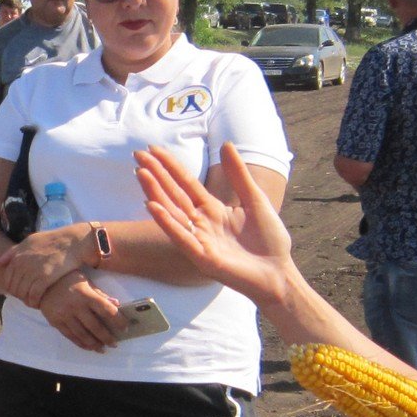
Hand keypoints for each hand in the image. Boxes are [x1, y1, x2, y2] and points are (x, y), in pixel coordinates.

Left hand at [0, 224, 91, 308]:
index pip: (7, 279)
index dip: (13, 288)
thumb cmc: (51, 241)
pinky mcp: (45, 278)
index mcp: (17, 255)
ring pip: (23, 294)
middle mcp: (22, 263)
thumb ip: (11, 253)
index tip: (22, 291)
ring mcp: (33, 271)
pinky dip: (35, 302)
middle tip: (28, 299)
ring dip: (27, 301)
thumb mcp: (29, 242)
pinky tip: (39, 303)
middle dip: (19, 296)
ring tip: (34, 302)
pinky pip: (34, 296)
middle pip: (14, 288)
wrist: (72, 242)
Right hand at [39, 270, 125, 351]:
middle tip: (115, 344)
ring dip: (95, 344)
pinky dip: (81, 343)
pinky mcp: (56, 322)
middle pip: (95, 326)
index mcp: (86, 294)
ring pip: (83, 334)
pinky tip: (89, 347)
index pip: (106, 310)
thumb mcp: (86, 281)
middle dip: (107, 337)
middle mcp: (75, 306)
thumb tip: (116, 304)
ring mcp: (65, 316)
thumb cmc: (68, 279)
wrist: (42, 282)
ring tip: (103, 349)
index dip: (117, 320)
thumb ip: (100, 294)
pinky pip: (70, 336)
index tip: (125, 327)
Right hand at [136, 142, 295, 306]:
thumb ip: (239, 175)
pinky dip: (166, 222)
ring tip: (141, 174)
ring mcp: (199, 240)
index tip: (153, 149)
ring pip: (172, 213)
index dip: (170, 166)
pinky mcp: (202, 257)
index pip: (186, 183)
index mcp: (212, 209)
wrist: (279, 272)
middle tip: (137, 154)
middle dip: (156, 175)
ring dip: (155, 193)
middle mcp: (201, 223)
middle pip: (174, 194)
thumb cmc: (269, 239)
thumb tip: (225, 144)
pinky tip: (152, 207)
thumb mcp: (255, 199)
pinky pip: (181, 237)